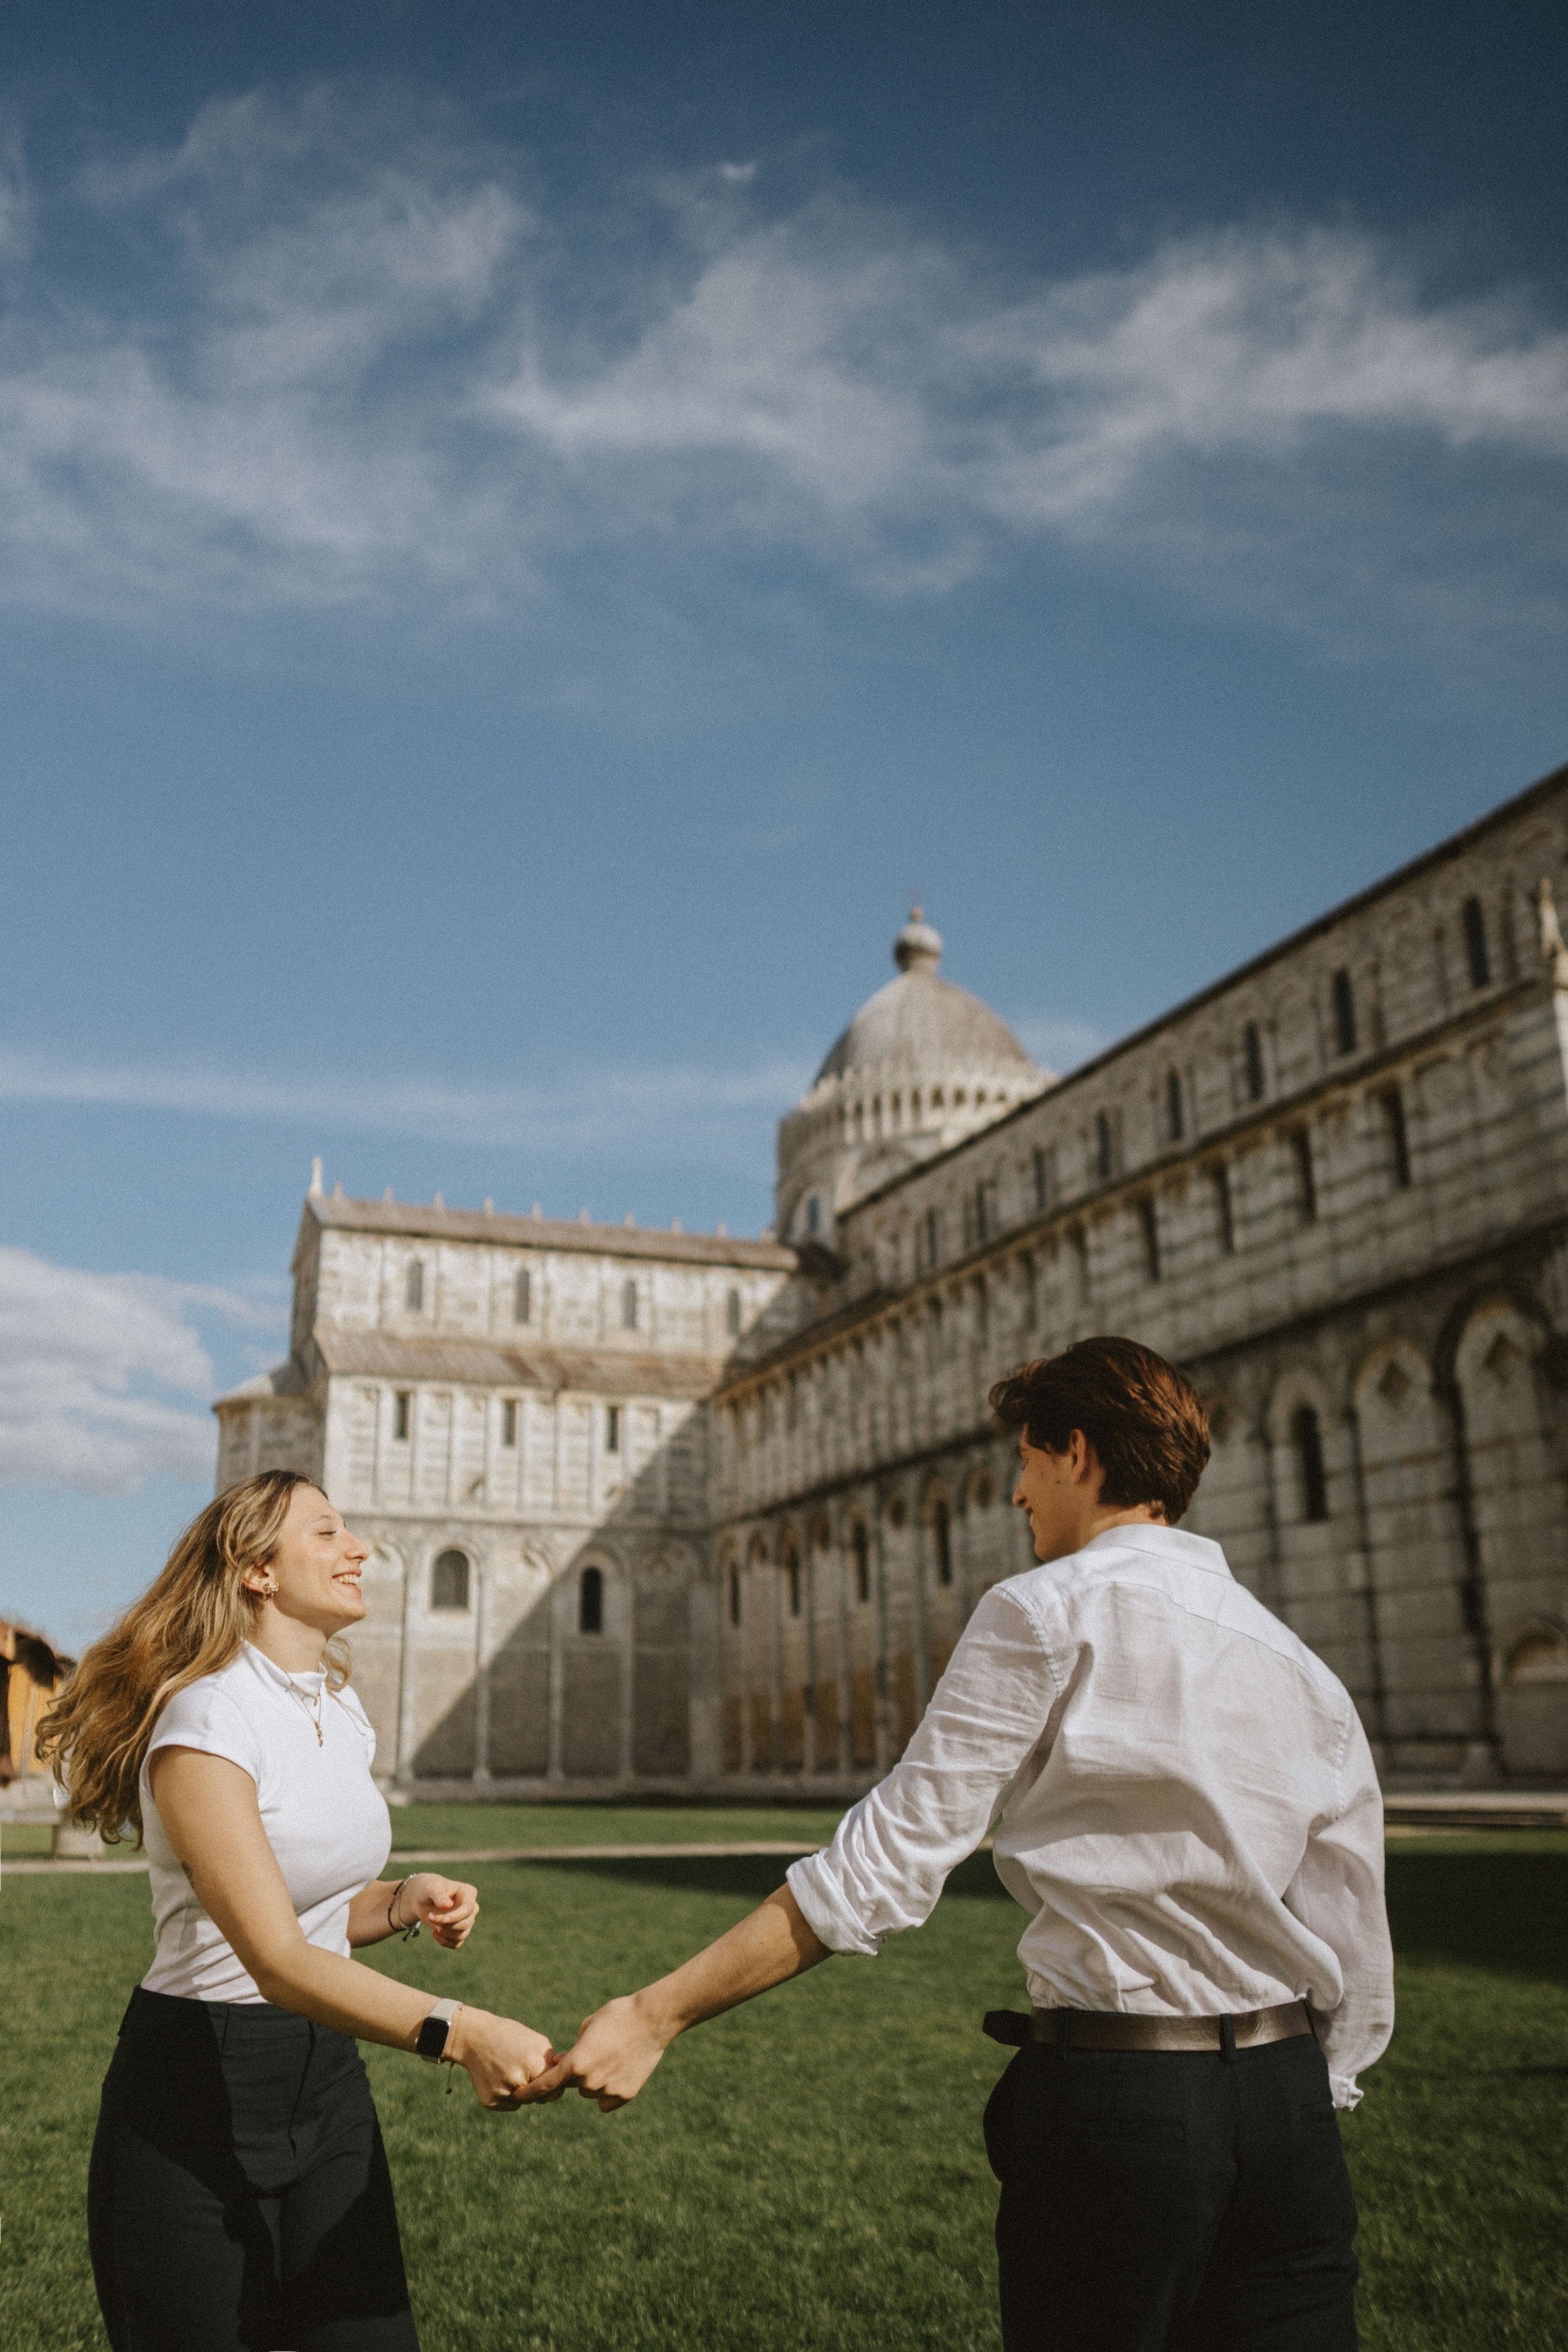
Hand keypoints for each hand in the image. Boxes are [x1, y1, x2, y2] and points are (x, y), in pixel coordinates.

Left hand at [400, 1873, 479, 1948]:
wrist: (421, 1898)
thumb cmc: (428, 1888)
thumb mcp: (431, 1887)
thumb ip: (439, 1895)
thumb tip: (448, 1905)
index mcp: (469, 1893)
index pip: (468, 1909)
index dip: (456, 1917)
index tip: (441, 1919)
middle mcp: (471, 1908)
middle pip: (465, 1923)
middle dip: (446, 1925)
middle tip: (430, 1917)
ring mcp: (466, 1920)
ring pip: (461, 1935)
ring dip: (444, 1933)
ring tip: (432, 1922)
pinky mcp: (459, 1931)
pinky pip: (456, 1944)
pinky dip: (444, 1942)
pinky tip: (433, 1932)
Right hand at [446, 2006, 556, 2110]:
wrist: (474, 2038)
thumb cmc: (509, 2035)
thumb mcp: (535, 2040)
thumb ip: (551, 2061)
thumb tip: (561, 2080)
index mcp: (531, 2064)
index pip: (552, 2085)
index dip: (554, 2082)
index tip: (552, 2078)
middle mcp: (516, 2082)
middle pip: (538, 2097)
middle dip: (539, 2089)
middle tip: (529, 2073)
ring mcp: (501, 2094)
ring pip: (523, 2102)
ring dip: (523, 2092)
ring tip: (511, 2070)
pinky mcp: (490, 2102)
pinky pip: (509, 2105)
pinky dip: (508, 2095)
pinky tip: (500, 2077)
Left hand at [523, 1990, 672, 2111]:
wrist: (653, 2019)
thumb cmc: (618, 2015)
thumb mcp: (588, 2026)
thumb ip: (573, 2050)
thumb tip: (563, 2064)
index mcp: (576, 2063)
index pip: (546, 2084)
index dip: (530, 2092)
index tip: (518, 2097)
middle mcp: (589, 2081)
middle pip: (574, 2085)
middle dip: (578, 2073)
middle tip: (595, 2052)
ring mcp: (609, 2090)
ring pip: (591, 2091)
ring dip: (595, 2080)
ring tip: (613, 2056)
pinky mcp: (626, 2094)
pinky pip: (608, 2100)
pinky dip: (610, 2090)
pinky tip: (621, 2071)